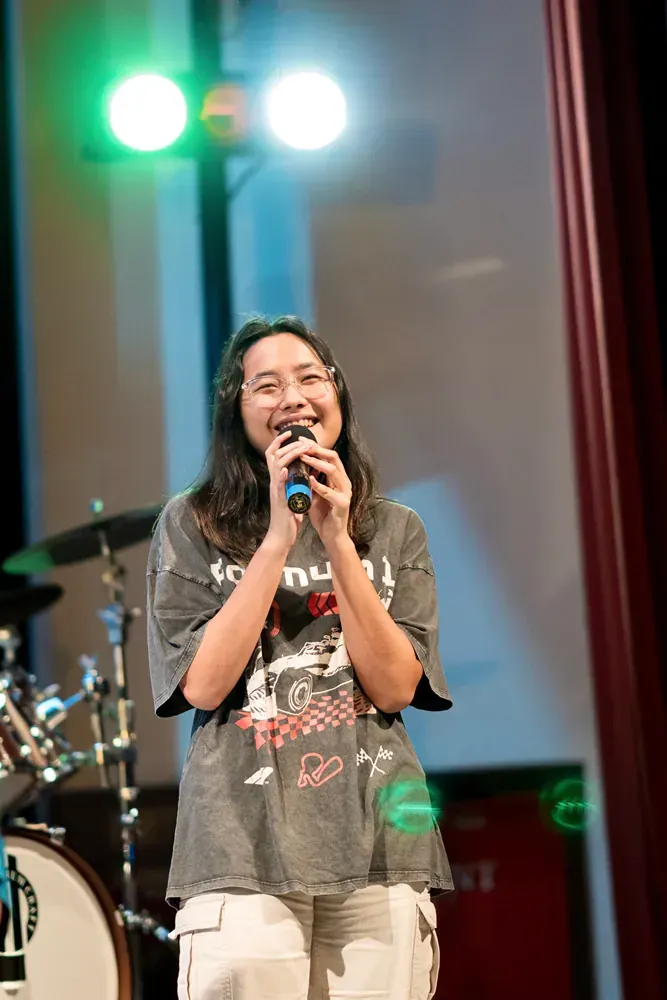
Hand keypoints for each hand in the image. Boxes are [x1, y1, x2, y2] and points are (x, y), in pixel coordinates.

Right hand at [264, 432, 314, 550]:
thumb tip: (308, 469)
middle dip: (287, 445)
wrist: (282, 536)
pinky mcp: (279, 502)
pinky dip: (281, 477)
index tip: (290, 433)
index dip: (280, 443)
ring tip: (300, 449)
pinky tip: (285, 469)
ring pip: (276, 467)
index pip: (275, 456)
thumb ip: (297, 482)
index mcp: (279, 480)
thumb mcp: (293, 494)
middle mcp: (275, 483)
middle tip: (300, 439)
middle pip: (274, 456)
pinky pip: (278, 486)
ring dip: (288, 456)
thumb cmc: (288, 517)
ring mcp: (276, 491)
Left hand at [301, 444, 351, 549]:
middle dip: (318, 450)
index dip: (316, 447)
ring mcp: (345, 493)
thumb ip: (313, 479)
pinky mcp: (342, 505)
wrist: (332, 535)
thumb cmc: (324, 514)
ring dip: (318, 464)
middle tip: (303, 444)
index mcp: (339, 479)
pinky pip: (330, 493)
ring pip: (334, 472)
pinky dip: (319, 485)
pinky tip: (309, 480)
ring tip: (304, 458)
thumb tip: (303, 465)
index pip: (329, 457)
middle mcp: (344, 483)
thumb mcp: (317, 492)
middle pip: (334, 459)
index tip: (301, 440)